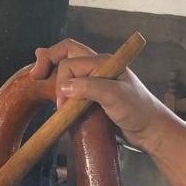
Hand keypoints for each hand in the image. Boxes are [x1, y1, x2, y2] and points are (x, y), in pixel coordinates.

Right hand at [29, 39, 175, 153]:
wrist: (151, 131)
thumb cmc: (138, 110)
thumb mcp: (115, 96)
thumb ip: (90, 88)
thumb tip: (63, 87)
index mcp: (103, 62)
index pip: (70, 61)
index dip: (61, 79)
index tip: (61, 102)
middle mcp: (98, 68)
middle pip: (67, 54)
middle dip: (49, 61)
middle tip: (34, 76)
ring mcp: (96, 81)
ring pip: (68, 68)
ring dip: (54, 72)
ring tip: (38, 77)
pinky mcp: (94, 96)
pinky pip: (73, 85)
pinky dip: (60, 84)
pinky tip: (53, 88)